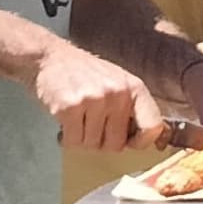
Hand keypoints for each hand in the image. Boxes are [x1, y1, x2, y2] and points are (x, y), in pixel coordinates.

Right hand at [32, 42, 165, 151]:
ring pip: (92, 145)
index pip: (153, 127)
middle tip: (91, 126)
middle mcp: (118, 93)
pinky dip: (66, 138)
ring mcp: (94, 99)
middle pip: (116, 145)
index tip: (127, 142)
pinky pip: (73, 141)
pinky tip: (65, 121)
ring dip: (82, 139)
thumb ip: (131, 108)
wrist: (50, 58)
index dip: (141, 142)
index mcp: (135, 88)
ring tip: (77, 118)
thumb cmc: (84, 74)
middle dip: (101, 142)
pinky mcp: (70, 107)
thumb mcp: (118, 83)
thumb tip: (147, 140)